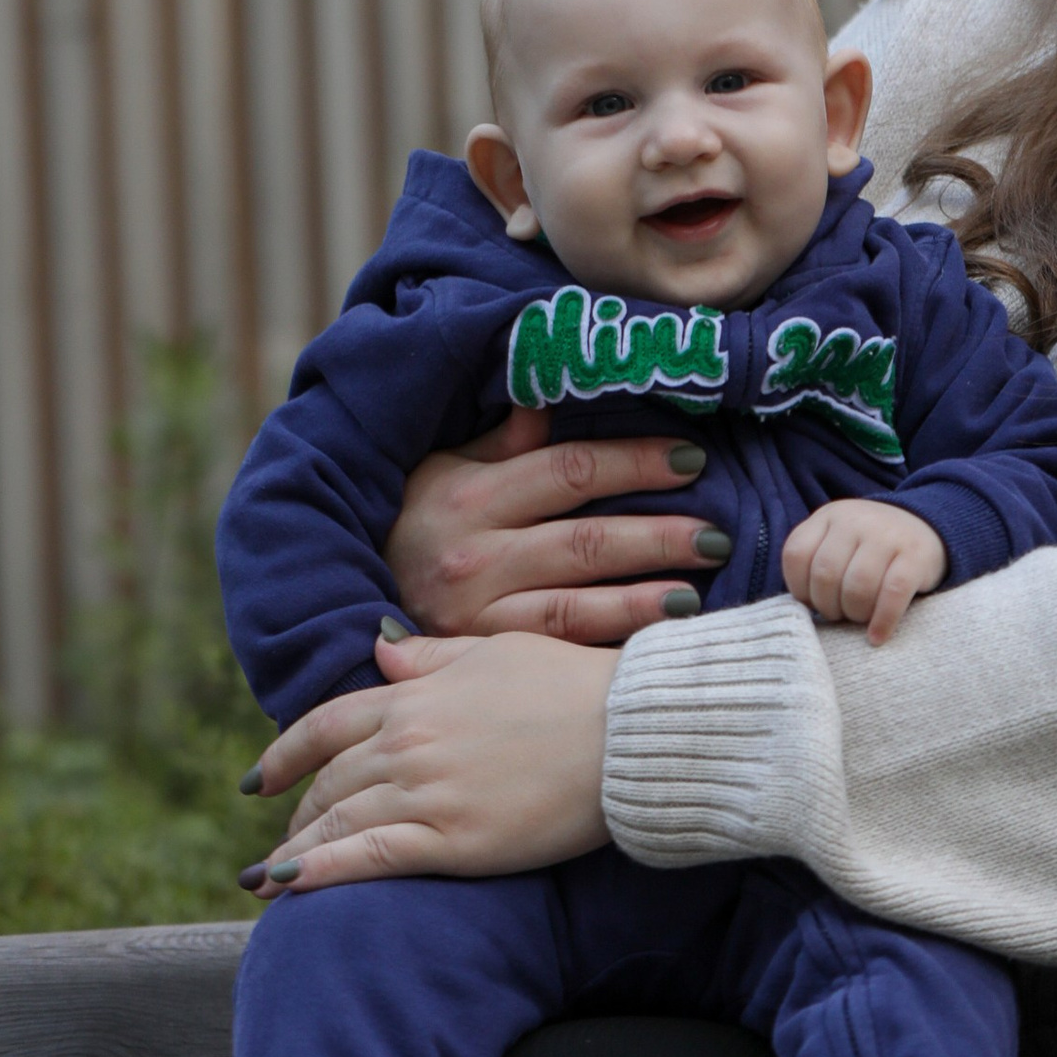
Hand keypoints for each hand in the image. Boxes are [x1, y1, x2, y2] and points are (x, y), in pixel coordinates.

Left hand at [245, 628, 613, 887]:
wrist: (629, 731)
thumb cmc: (575, 686)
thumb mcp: (497, 652)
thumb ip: (432, 657)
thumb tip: (380, 651)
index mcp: (416, 696)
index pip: (325, 726)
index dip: (284, 756)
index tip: (259, 780)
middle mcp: (407, 742)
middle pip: (328, 781)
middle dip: (299, 810)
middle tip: (287, 835)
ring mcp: (426, 792)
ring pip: (337, 822)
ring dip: (296, 848)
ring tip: (273, 874)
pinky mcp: (452, 840)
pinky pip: (367, 858)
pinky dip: (317, 871)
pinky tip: (286, 887)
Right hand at [387, 405, 723, 643]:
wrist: (337, 605)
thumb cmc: (407, 528)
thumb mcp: (440, 472)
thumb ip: (500, 443)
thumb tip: (548, 395)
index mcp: (470, 496)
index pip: (570, 470)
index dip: (636, 462)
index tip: (693, 458)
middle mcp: (474, 556)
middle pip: (585, 542)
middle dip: (658, 536)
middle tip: (719, 533)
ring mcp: (477, 616)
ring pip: (575, 608)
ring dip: (643, 599)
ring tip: (698, 593)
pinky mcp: (481, 662)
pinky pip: (554, 656)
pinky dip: (606, 649)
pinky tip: (653, 645)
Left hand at [782, 499, 945, 645]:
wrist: (928, 527)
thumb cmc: (872, 549)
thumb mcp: (840, 541)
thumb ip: (817, 563)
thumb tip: (799, 609)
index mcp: (829, 516)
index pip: (796, 554)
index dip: (799, 588)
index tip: (812, 603)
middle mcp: (856, 520)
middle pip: (826, 574)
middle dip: (828, 606)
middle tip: (840, 615)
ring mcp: (887, 535)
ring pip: (858, 586)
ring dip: (855, 614)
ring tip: (860, 620)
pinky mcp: (916, 556)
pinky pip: (893, 593)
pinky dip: (883, 620)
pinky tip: (877, 636)